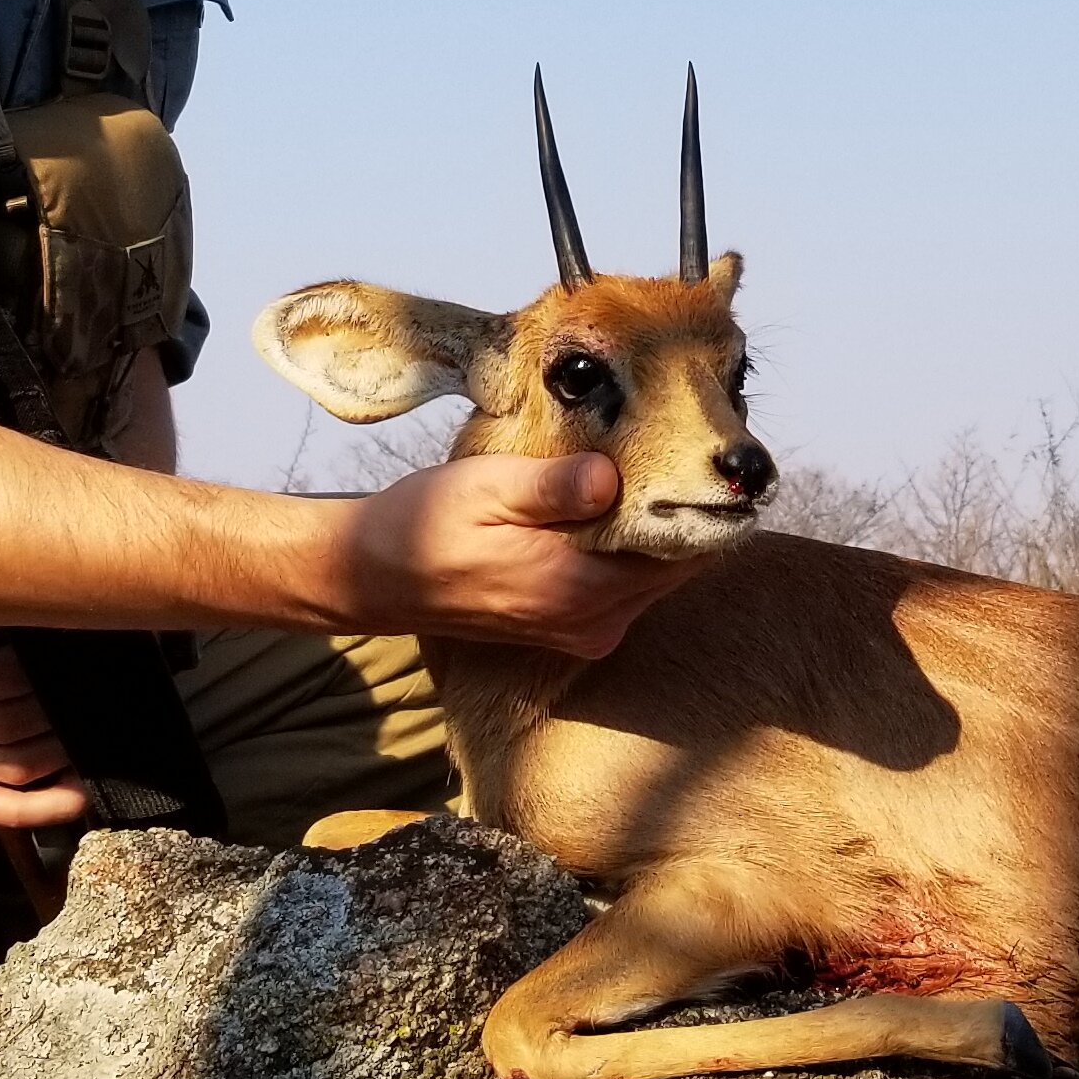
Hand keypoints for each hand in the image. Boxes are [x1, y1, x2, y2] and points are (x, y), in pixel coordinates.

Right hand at [335, 453, 697, 654]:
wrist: (374, 577)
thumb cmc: (425, 525)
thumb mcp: (485, 489)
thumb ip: (552, 488)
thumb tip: (612, 477)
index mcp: (581, 588)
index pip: (685, 552)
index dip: (701, 501)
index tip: (704, 451)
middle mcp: (595, 622)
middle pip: (679, 565)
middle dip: (685, 510)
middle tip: (681, 447)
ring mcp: (586, 632)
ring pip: (656, 577)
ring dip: (659, 529)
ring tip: (650, 467)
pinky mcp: (572, 630)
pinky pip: (629, 588)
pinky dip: (633, 551)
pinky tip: (614, 505)